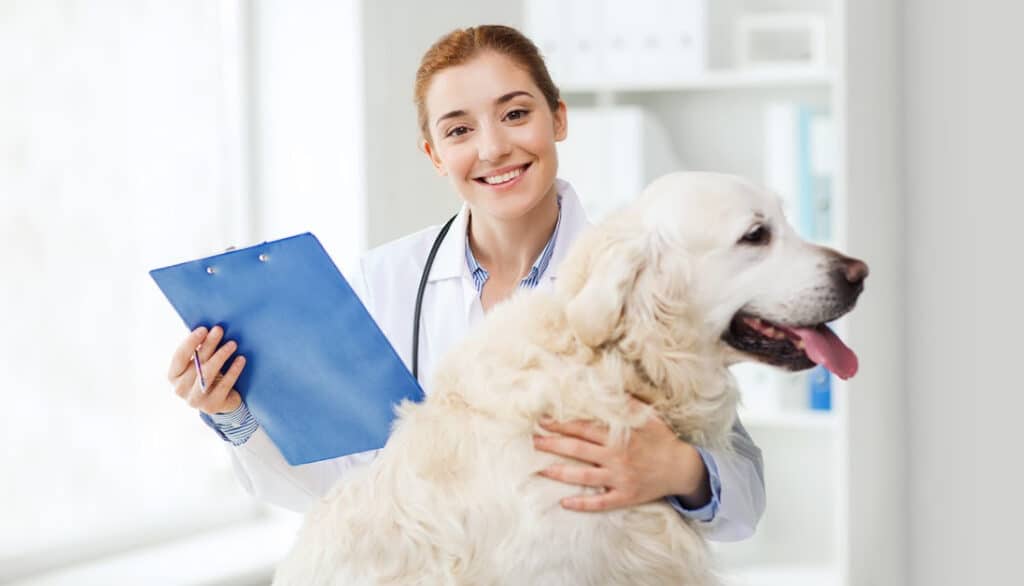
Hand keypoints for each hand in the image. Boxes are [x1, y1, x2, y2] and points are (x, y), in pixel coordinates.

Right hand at [167, 325, 245, 414]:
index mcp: (173, 376)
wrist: (221, 401)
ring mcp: (195, 400)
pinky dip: (233, 370)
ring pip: (209, 373)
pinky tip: (241, 359)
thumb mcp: (199, 363)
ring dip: (221, 355)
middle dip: (209, 344)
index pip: (179, 356)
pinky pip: (224, 384)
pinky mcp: (211, 405)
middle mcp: (180, 389)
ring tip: (233, 344)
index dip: (191, 342)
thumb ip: (198, 350)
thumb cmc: (207, 375)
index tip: (204, 329)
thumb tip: (208, 328)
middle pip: (197, 362)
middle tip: (220, 330)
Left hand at [533, 397, 709, 511]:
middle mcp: (616, 457)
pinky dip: (582, 504)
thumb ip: (628, 404)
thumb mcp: (649, 417)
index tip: (544, 420)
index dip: (562, 424)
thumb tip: (608, 387)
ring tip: (541, 470)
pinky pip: (600, 503)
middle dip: (553, 445)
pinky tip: (564, 503)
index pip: (584, 428)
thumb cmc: (663, 440)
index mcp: (619, 436)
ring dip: (560, 473)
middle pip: (578, 450)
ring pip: (584, 477)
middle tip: (533, 441)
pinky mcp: (625, 496)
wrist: (682, 468)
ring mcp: (619, 479)